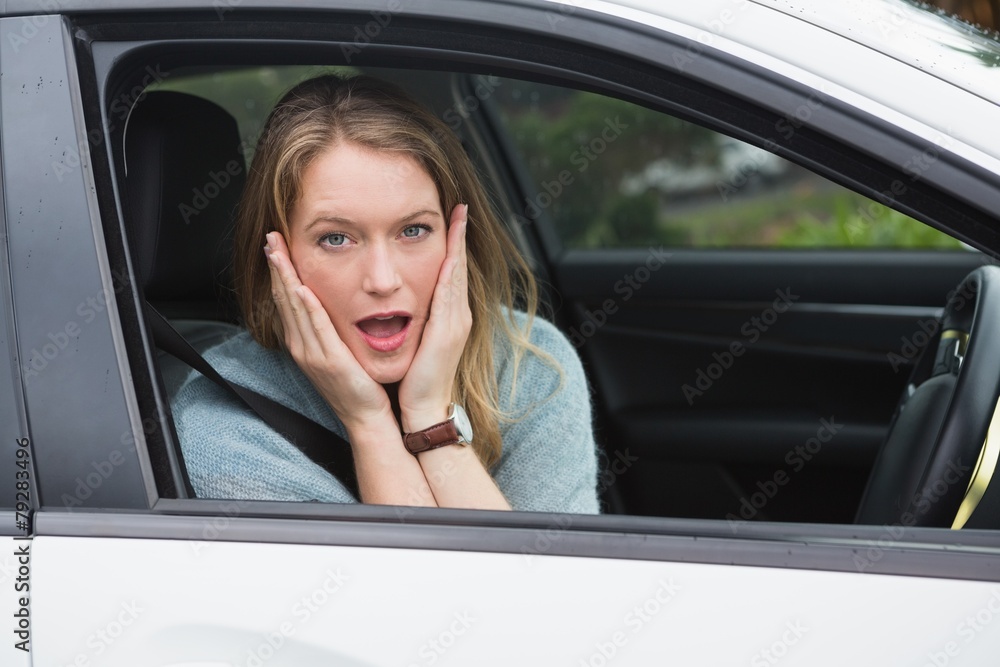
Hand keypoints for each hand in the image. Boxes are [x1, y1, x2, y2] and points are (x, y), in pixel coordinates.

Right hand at [265, 231, 392, 430]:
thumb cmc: (357, 385)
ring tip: (278, 251)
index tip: (275, 245)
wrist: (367, 417)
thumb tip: (327, 304)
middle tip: (271, 236)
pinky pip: (317, 328)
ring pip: (295, 308)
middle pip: (284, 298)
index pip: (286, 299)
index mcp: (303, 343)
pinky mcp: (330, 361)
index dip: (280, 271)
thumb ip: (329, 329)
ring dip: (285, 277)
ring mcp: (312, 355)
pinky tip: (302, 287)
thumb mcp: (337, 352)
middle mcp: (301, 347)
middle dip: (277, 266)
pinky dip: (308, 307)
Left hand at [398, 204, 471, 431]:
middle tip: (458, 207)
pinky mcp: (448, 331)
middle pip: (458, 267)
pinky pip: (448, 292)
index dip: (453, 246)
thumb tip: (405, 309)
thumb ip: (417, 323)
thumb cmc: (417, 381)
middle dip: (459, 236)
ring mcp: (456, 322)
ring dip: (456, 244)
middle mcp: (457, 316)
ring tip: (456, 217)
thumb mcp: (419, 344)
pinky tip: (447, 251)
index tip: (452, 220)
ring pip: (456, 274)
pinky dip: (449, 269)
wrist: (424, 409)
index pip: (450, 273)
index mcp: (449, 318)